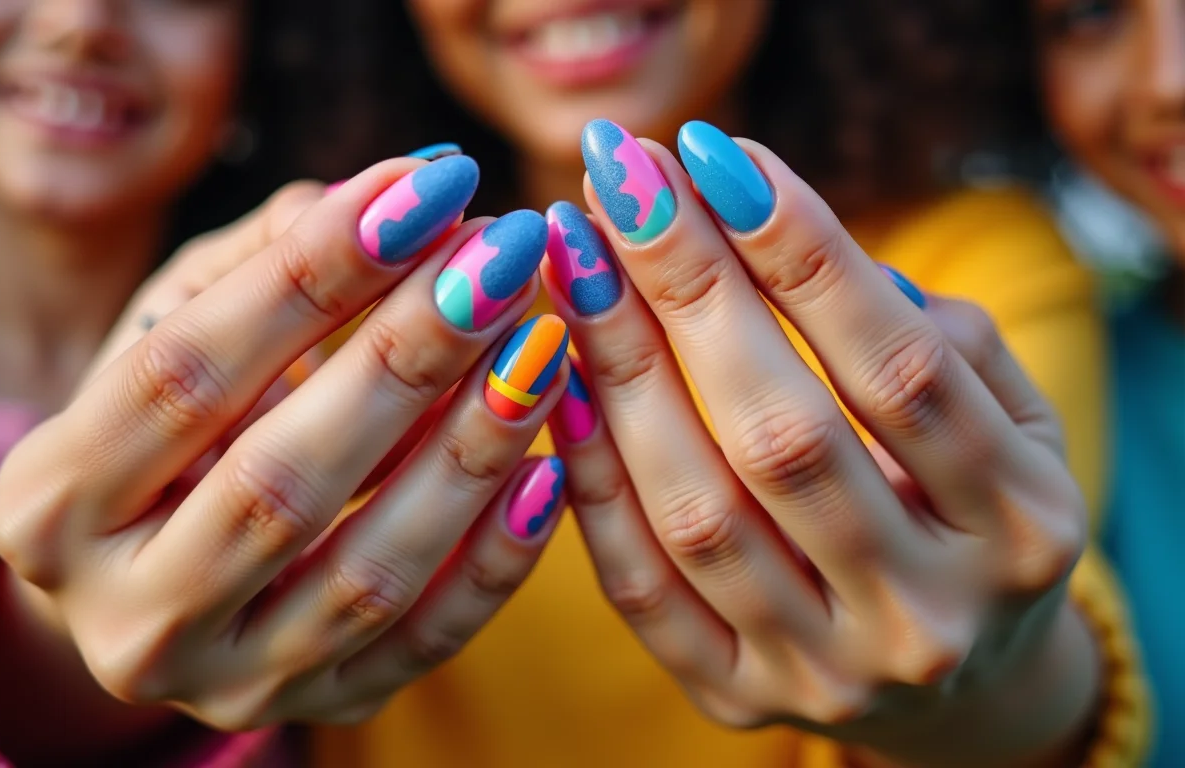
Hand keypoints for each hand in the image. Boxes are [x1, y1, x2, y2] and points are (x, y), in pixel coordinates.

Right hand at [0, 154, 570, 746]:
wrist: (148, 574)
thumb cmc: (167, 426)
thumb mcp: (173, 331)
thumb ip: (265, 259)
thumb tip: (402, 188)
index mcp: (54, 500)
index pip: (184, 374)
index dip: (310, 274)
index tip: (428, 186)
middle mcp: (128, 613)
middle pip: (280, 480)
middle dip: (408, 354)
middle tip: (507, 253)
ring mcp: (227, 679)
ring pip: (367, 573)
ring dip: (470, 448)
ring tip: (544, 341)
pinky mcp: (316, 708)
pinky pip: (422, 643)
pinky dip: (495, 560)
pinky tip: (548, 464)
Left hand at [542, 120, 1094, 766]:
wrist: (962, 681)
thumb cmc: (972, 510)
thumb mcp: (1011, 423)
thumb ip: (940, 344)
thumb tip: (793, 249)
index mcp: (1019, 528)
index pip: (901, 370)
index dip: (802, 251)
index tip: (715, 153)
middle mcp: (927, 615)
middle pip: (784, 433)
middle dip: (689, 287)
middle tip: (623, 179)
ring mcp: (827, 671)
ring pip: (698, 510)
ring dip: (620, 366)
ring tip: (574, 256)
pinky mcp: (737, 696)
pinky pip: (641, 584)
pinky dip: (590, 474)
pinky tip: (557, 373)